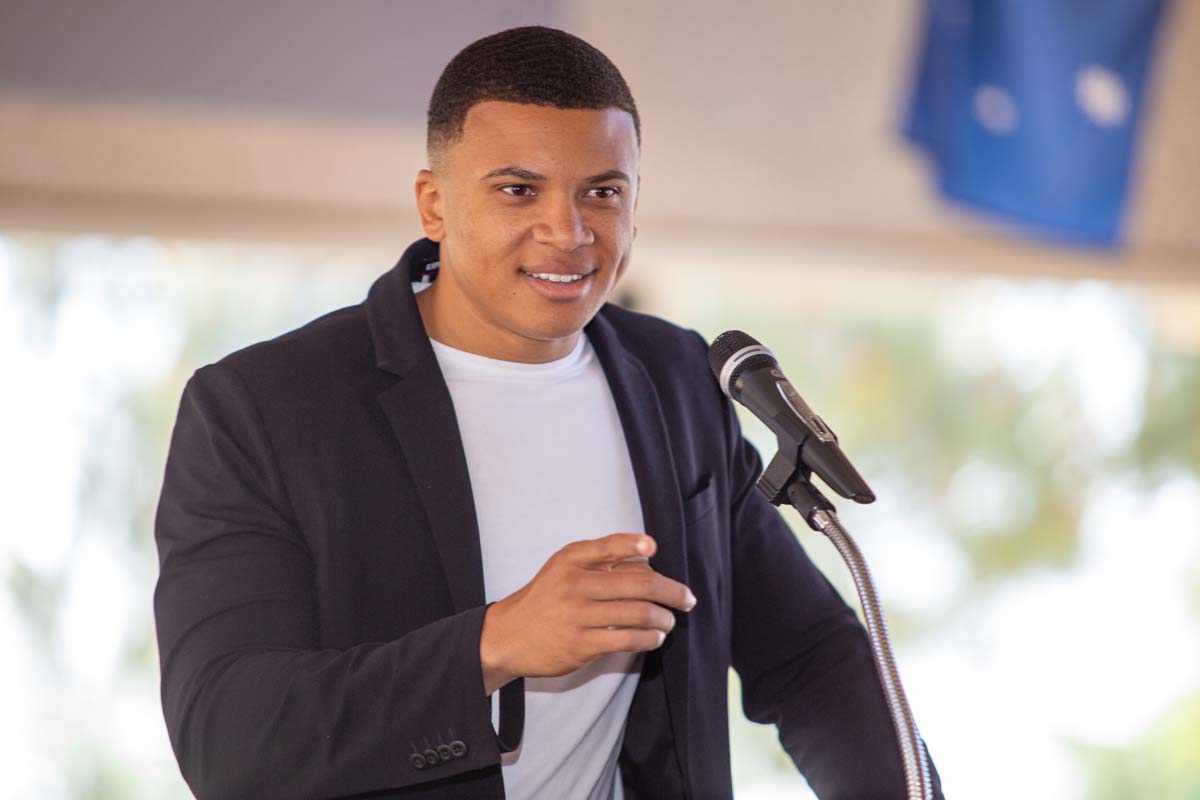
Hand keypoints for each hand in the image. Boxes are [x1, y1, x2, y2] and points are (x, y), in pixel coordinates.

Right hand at [479, 533, 696, 694]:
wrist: (508, 635)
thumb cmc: (546, 598)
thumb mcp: (563, 568)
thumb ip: (599, 560)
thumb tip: (649, 560)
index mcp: (571, 560)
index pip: (608, 546)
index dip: (633, 545)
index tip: (654, 548)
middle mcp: (575, 584)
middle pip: (638, 584)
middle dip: (672, 592)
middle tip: (687, 599)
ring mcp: (578, 615)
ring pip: (638, 614)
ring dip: (663, 619)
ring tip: (669, 621)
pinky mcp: (581, 645)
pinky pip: (626, 640)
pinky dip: (649, 639)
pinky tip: (655, 637)